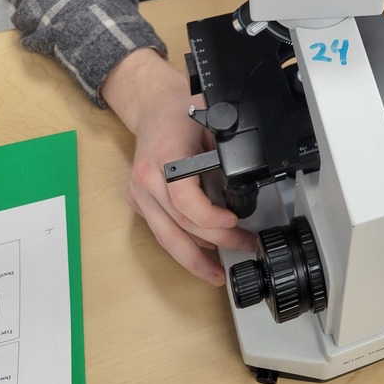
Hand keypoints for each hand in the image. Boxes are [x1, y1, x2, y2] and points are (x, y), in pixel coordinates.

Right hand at [102, 48, 255, 284]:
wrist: (153, 110)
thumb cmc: (182, 114)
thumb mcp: (210, 123)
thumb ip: (223, 151)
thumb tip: (245, 182)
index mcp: (165, 154)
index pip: (183, 198)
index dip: (209, 216)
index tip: (233, 219)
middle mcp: (146, 178)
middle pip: (179, 223)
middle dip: (215, 241)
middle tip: (244, 245)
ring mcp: (139, 193)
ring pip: (165, 236)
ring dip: (194, 259)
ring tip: (218, 273)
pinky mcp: (138, 203)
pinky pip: (161, 231)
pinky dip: (183, 247)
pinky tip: (202, 256)